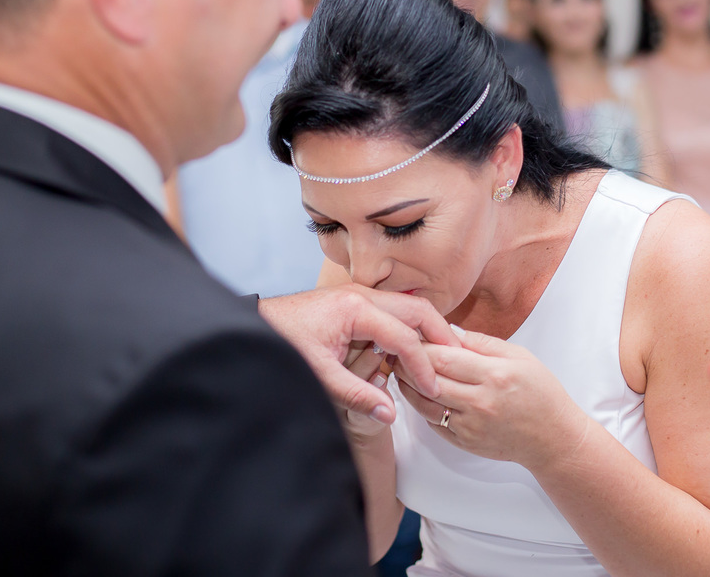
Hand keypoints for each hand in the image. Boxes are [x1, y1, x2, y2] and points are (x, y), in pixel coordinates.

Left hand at [258, 284, 458, 425]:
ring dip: (425, 332)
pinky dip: (408, 330)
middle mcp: (360, 295)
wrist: (252, 326)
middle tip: (457, 362)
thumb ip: (356, 394)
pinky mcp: (353, 304)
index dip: (423, 365)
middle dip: (440, 336)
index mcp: (354, 309)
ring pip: (407, 308)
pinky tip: (411, 355)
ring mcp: (358, 296)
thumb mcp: (318, 375)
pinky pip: (392, 312)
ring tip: (441, 359)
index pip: (404, 336)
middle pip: (417, 310)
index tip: (433, 388)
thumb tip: (390, 414)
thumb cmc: (279, 344)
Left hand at [394, 326, 588, 470]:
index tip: (410, 335)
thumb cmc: (540, 393)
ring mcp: (471, 426)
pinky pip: (433, 422)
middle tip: (395, 350)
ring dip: (407, 386)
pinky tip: (417, 392)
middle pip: (429, 380)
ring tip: (399, 370)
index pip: (444, 357)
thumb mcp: (520, 356)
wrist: (553, 438)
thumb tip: (449, 331)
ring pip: (425, 404)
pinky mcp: (464, 443)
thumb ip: (483, 343)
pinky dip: (421, 407)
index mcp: (494, 375)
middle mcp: (480, 402)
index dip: (420, 346)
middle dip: (407, 364)